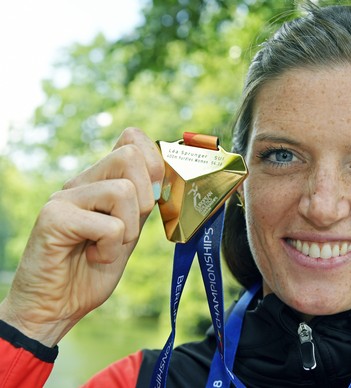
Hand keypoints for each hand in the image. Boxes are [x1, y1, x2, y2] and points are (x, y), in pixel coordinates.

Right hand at [0, 128, 164, 346]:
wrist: (55, 307)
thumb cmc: (91, 271)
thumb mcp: (128, 232)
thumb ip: (141, 204)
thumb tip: (163, 173)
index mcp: (99, 182)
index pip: (130, 141)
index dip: (153, 158)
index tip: (154, 193)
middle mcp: (81, 183)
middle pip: (130, 158)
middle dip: (144, 199)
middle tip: (127, 230)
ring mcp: (65, 197)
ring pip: (123, 191)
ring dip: (127, 230)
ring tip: (107, 248)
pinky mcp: (54, 217)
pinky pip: (109, 225)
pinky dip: (111, 249)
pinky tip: (95, 257)